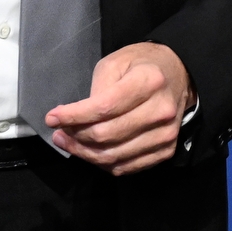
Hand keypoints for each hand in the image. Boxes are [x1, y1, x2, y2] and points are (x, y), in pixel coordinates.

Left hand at [43, 42, 193, 175]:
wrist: (179, 75)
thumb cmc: (142, 66)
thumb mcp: (115, 63)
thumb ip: (97, 90)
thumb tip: (77, 120)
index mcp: (149, 82)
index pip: (104, 108)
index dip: (73, 116)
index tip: (52, 118)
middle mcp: (161, 110)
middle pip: (106, 135)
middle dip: (75, 136)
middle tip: (59, 132)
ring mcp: (166, 134)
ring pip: (113, 156)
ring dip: (84, 153)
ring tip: (69, 142)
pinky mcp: (166, 149)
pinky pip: (127, 167)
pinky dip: (103, 163)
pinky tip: (90, 152)